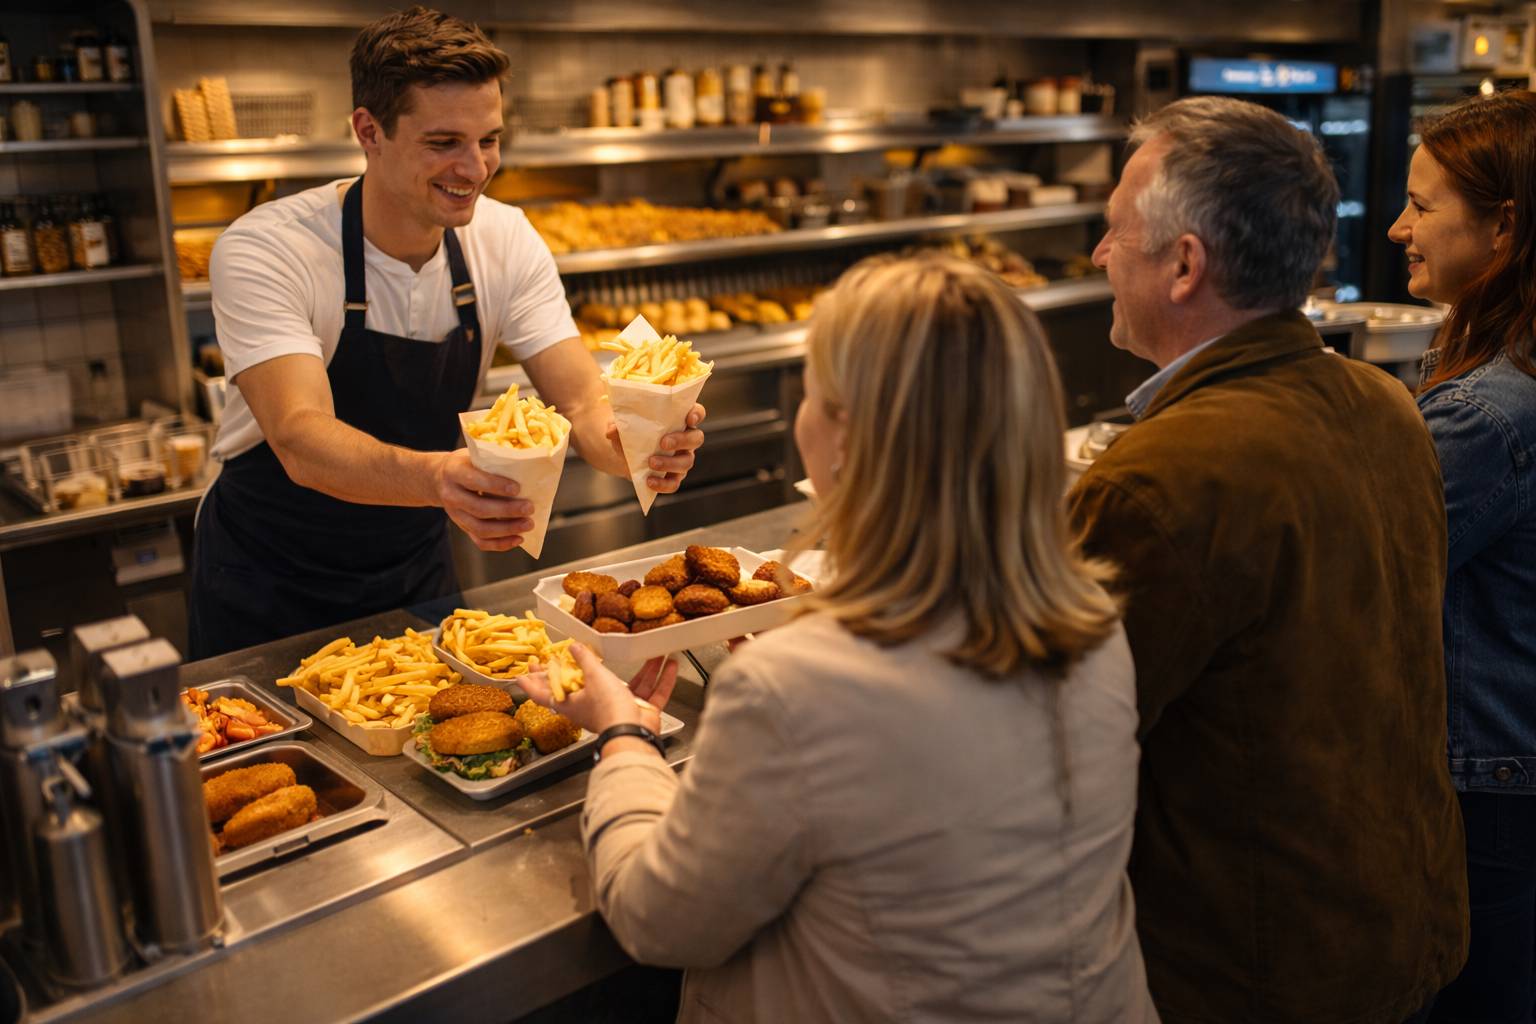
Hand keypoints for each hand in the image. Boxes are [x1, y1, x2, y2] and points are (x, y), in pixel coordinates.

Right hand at [433, 449, 534, 551]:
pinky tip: (518, 539)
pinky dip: (500, 544)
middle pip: (479, 508)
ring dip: (507, 529)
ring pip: (480, 529)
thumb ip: (493, 460)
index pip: (474, 480)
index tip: (517, 488)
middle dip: (507, 510)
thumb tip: (526, 467)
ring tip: (528, 524)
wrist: (441, 478)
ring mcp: (455, 514)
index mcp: (454, 472)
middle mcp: (452, 495)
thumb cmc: (467, 464)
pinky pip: (480, 541)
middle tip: (529, 508)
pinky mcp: (462, 527)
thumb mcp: (474, 454)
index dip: (496, 486)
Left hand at [521, 644, 676, 735]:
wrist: (632, 733)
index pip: (545, 692)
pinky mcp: (640, 713)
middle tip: (586, 652)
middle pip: (594, 686)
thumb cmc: (607, 708)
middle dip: (598, 670)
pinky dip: (662, 681)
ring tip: (655, 654)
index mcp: (573, 702)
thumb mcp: (592, 676)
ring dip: (646, 671)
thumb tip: (574, 646)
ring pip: (633, 686)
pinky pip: (652, 694)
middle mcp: (594, 705)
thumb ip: (584, 659)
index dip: (534, 681)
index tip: (525, 670)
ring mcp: (619, 709)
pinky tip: (671, 665)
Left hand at [604, 403, 706, 493]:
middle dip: (682, 440)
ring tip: (651, 463)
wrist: (625, 452)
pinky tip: (650, 482)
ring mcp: (682, 458)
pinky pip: (674, 483)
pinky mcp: (673, 476)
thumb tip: (612, 431)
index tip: (688, 419)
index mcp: (679, 419)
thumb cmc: (632, 430)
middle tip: (663, 443)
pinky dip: (663, 484)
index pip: (697, 413)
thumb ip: (619, 425)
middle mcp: (686, 438)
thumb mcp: (623, 424)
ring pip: (687, 462)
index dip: (696, 415)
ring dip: (670, 463)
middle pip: (696, 438)